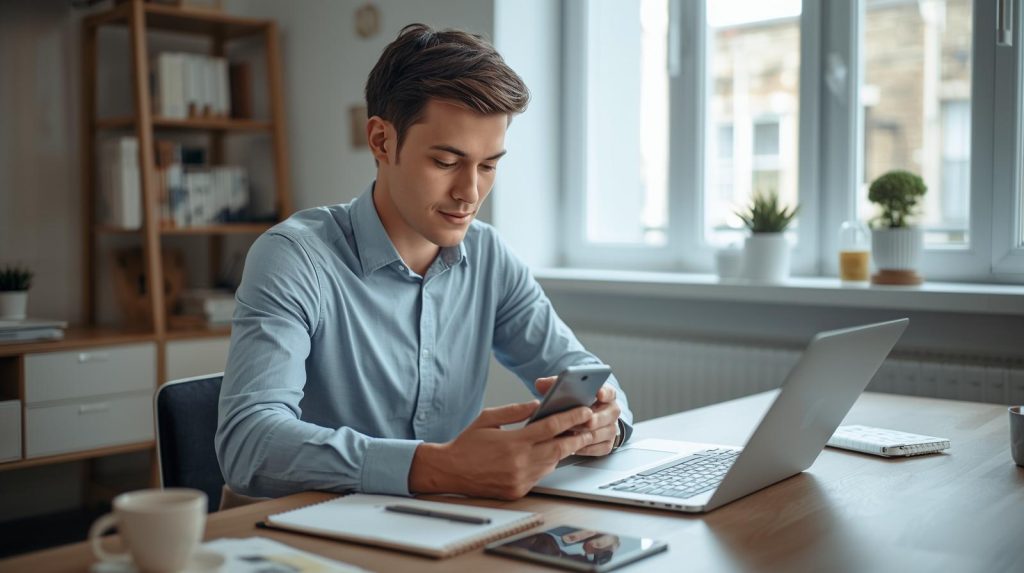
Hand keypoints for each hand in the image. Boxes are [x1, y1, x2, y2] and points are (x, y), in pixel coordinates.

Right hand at [408, 401, 596, 499]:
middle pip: (559, 448)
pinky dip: (547, 464)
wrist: (449, 471)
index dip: (571, 418)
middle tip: (590, 427)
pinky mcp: (517, 491)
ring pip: (552, 463)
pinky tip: (550, 455)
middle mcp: (519, 463)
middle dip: (578, 437)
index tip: (584, 410)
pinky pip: (540, 476)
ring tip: (573, 439)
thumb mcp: (488, 418)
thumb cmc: (466, 444)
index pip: (551, 427)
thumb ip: (515, 410)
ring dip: (563, 451)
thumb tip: (537, 404)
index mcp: (513, 442)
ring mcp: (519, 479)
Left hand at [534, 376, 620, 456]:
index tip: (598, 393)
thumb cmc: (573, 404)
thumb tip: (540, 384)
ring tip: (573, 434)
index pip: (610, 391)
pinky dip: (588, 448)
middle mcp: (611, 411)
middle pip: (610, 414)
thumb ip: (555, 385)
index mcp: (605, 395)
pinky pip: (601, 447)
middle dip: (596, 418)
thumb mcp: (565, 391)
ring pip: (606, 432)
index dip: (605, 392)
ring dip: (590, 434)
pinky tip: (575, 447)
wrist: (581, 421)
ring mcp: (611, 428)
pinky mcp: (607, 443)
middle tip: (584, 421)